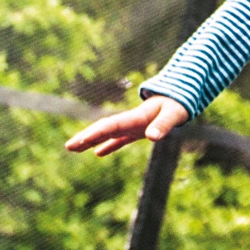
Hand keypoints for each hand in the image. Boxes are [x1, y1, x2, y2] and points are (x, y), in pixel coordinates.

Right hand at [65, 95, 190, 156]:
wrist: (181, 95)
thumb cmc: (178, 104)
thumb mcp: (174, 114)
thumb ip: (163, 124)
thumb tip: (152, 137)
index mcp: (136, 117)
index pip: (112, 126)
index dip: (97, 133)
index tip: (82, 141)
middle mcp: (130, 121)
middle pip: (104, 129)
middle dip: (86, 137)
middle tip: (68, 146)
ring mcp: (132, 125)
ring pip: (108, 134)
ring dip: (91, 140)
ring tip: (73, 149)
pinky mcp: (138, 130)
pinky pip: (120, 139)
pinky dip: (109, 145)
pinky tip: (97, 154)